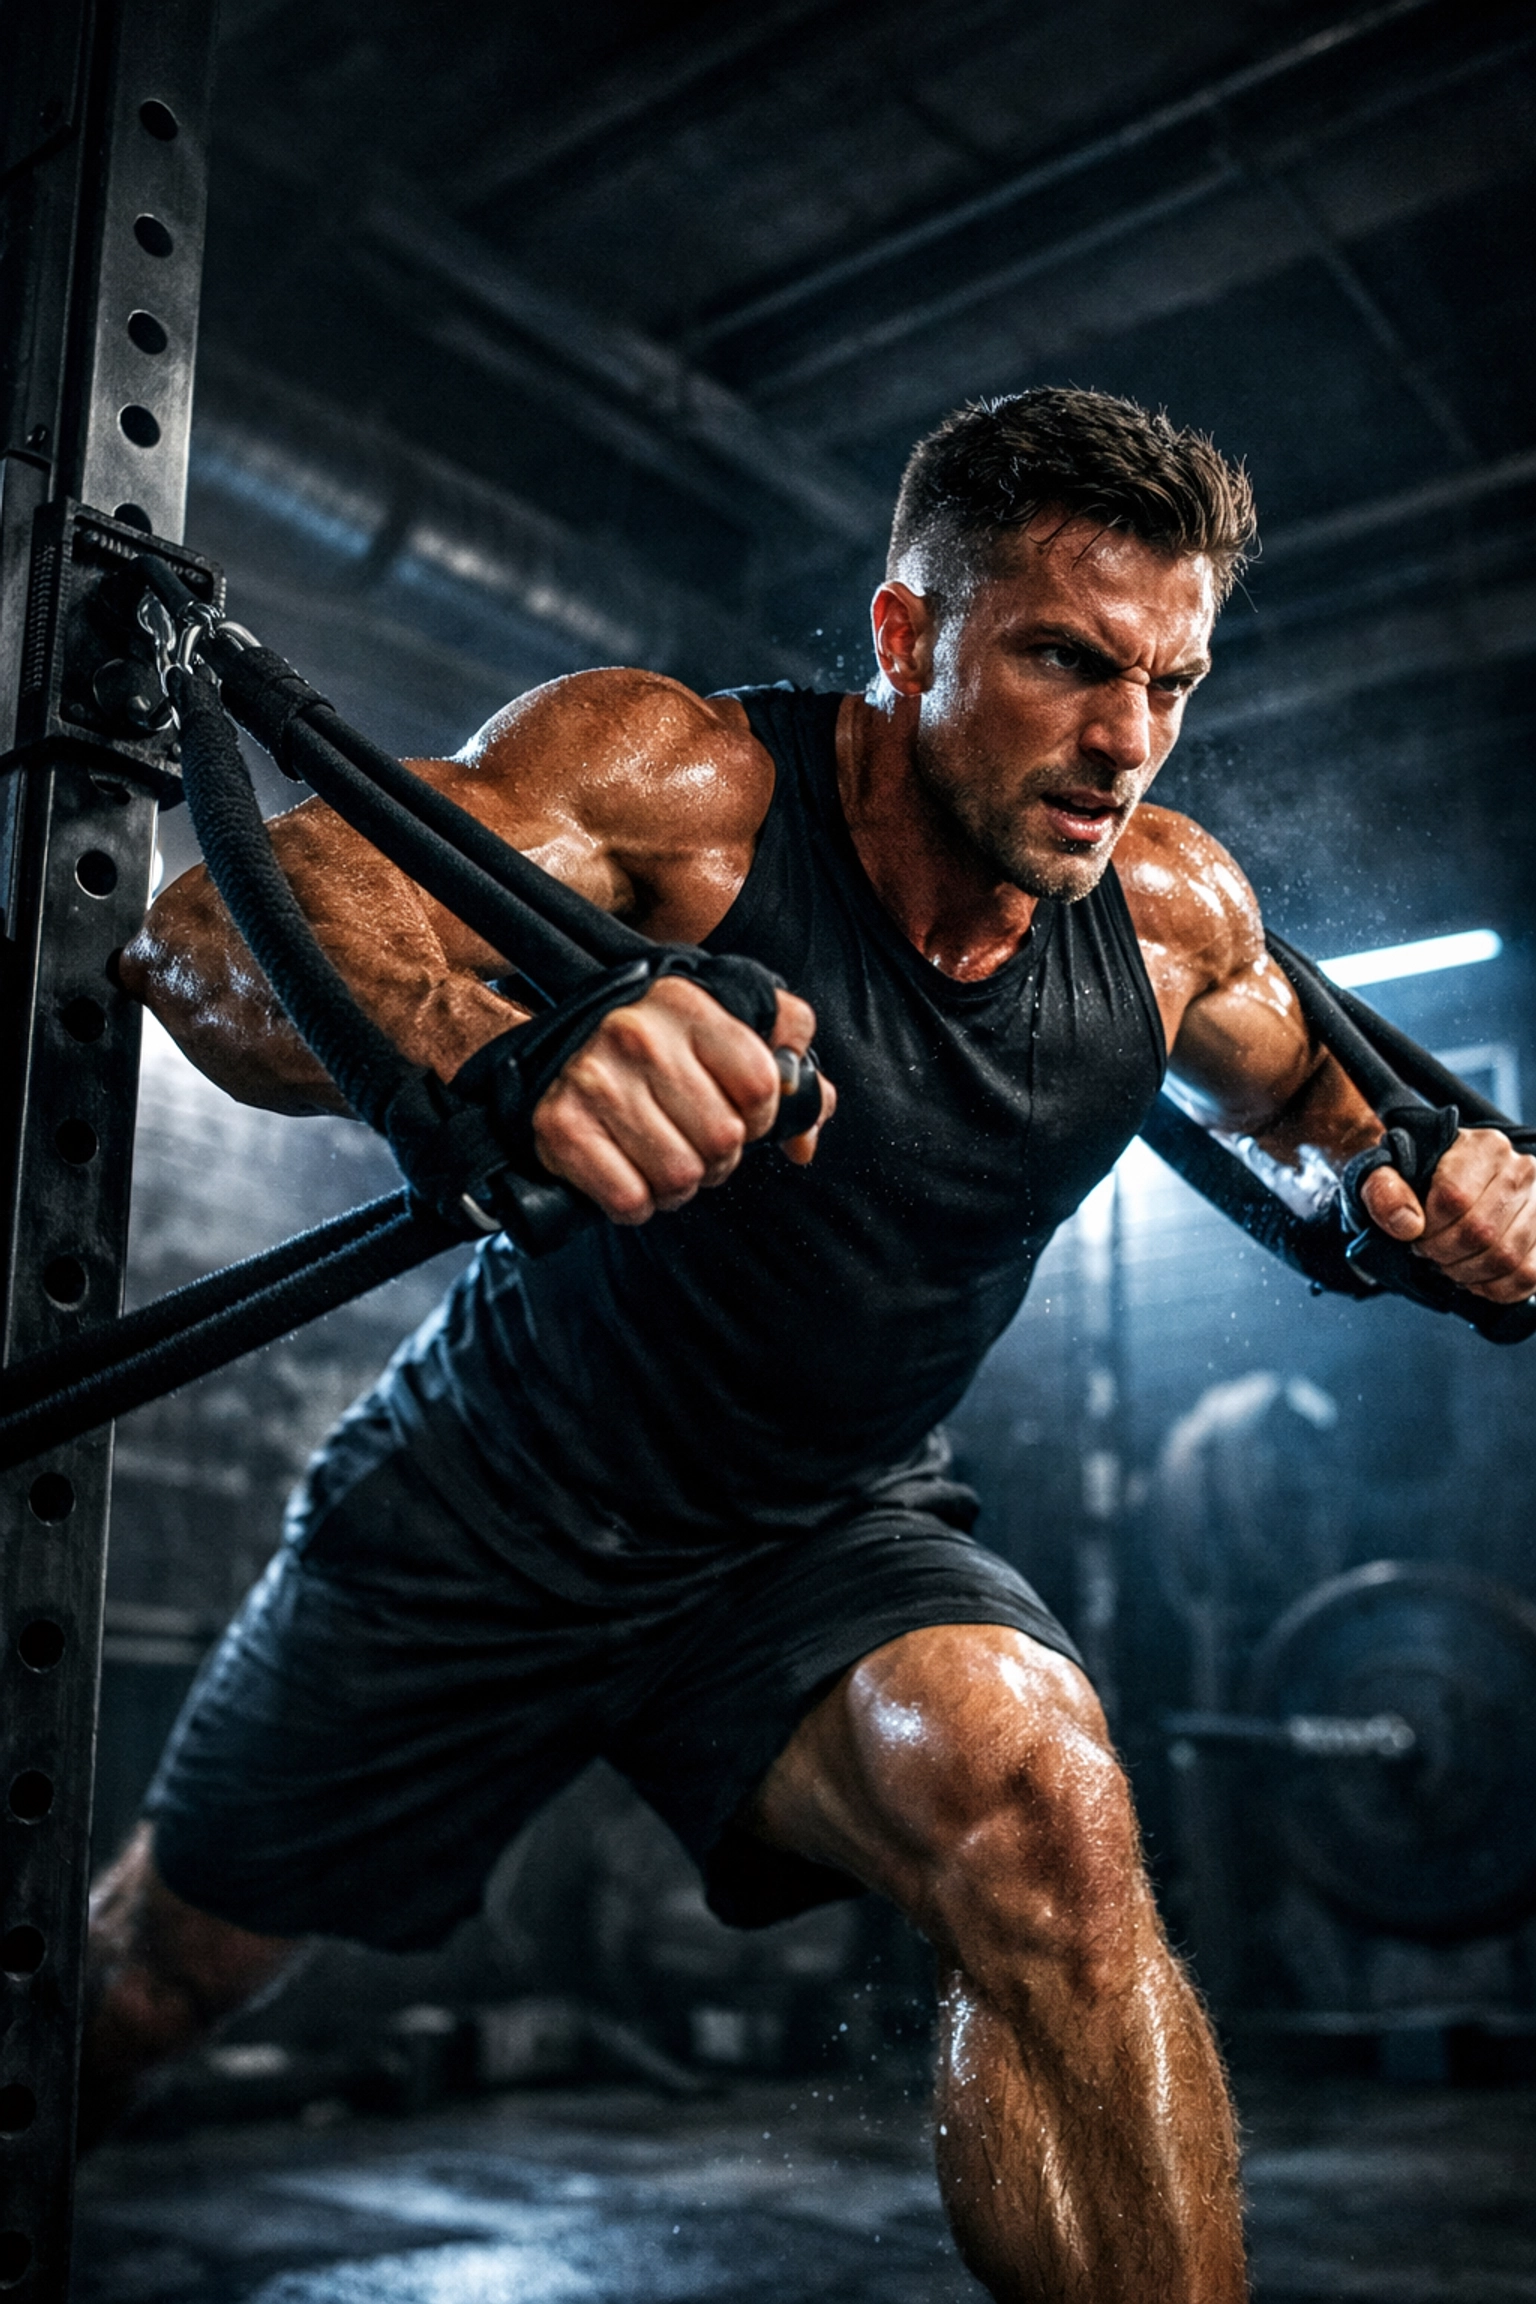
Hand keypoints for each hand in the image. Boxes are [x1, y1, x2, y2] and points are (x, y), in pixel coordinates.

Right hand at [531, 976, 834, 1221]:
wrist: (550, 1058)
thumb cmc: (654, 1052)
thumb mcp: (723, 1029)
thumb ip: (788, 1062)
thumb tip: (807, 1136)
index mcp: (684, 1003)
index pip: (761, 1086)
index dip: (760, 1117)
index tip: (738, 1114)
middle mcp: (636, 1034)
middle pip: (724, 1139)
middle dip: (718, 1157)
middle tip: (691, 1140)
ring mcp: (593, 1081)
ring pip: (680, 1177)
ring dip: (677, 1184)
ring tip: (659, 1157)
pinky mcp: (559, 1128)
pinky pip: (629, 1200)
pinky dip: (635, 1202)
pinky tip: (626, 1173)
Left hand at [1360, 1128, 1535, 1303]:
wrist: (1441, 1181)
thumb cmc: (1416, 1179)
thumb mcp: (1385, 1174)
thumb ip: (1384, 1191)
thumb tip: (1408, 1225)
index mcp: (1483, 1147)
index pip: (1455, 1199)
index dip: (1429, 1230)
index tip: (1416, 1236)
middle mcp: (1520, 1170)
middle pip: (1482, 1232)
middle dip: (1445, 1255)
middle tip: (1431, 1255)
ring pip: (1507, 1257)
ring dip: (1468, 1273)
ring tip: (1450, 1265)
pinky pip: (1528, 1275)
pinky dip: (1496, 1288)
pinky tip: (1475, 1280)